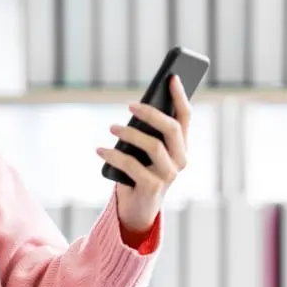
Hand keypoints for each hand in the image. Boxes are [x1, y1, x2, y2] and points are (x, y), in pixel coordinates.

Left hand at [97, 75, 192, 232]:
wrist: (137, 209)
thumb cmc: (140, 172)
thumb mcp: (145, 150)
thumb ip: (146, 131)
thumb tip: (136, 109)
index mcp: (181, 146)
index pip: (185, 117)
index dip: (180, 96)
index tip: (172, 77)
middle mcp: (180, 160)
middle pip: (172, 129)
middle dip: (151, 113)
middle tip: (130, 105)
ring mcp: (168, 175)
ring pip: (154, 146)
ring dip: (130, 134)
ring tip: (112, 127)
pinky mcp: (152, 188)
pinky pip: (133, 166)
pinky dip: (114, 155)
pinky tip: (100, 149)